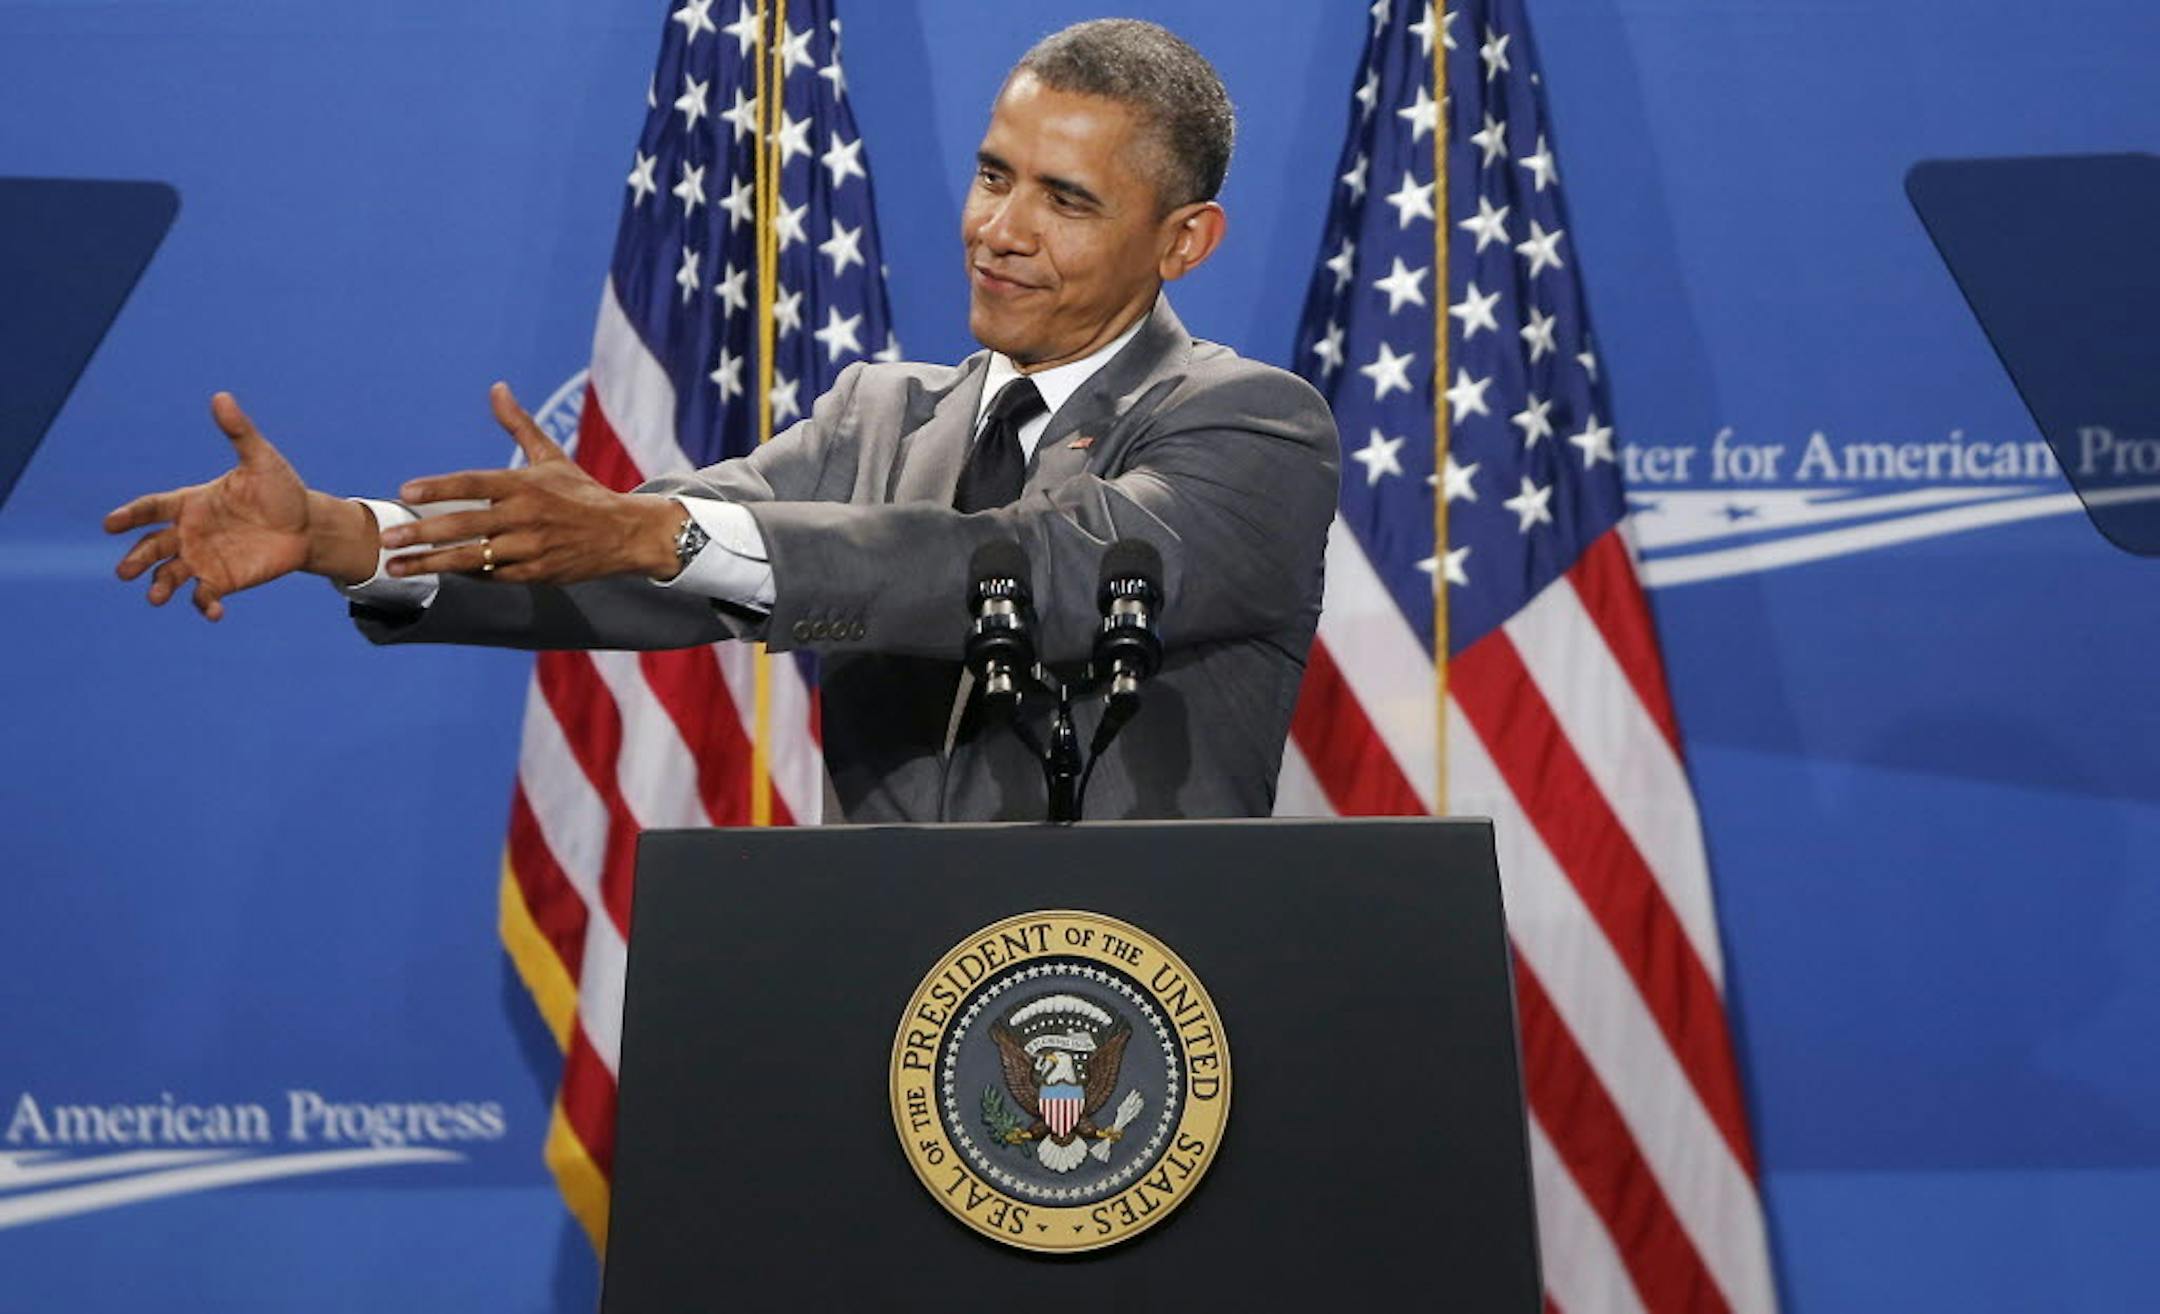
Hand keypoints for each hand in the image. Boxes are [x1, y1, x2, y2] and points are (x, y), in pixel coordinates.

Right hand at [105, 392, 377, 620]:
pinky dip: (204, 606)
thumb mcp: (261, 459)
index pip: (152, 508)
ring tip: (155, 596)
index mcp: (191, 502)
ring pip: (170, 574)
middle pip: (152, 546)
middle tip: (123, 572)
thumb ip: (238, 433)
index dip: (130, 515)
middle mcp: (190, 532)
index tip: (111, 524)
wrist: (306, 525)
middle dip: (136, 559)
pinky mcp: (222, 580)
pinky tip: (213, 612)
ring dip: (160, 586)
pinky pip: (204, 596)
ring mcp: (203, 558)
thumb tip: (221, 397)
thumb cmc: (279, 489)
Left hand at [380, 382, 681, 583]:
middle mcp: (525, 516)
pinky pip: (493, 576)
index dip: (439, 487)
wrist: (625, 533)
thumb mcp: (551, 456)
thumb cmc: (581, 492)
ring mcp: (530, 548)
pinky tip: (440, 573)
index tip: (406, 491)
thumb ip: (518, 424)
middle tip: (387, 538)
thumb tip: (497, 388)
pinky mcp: (536, 573)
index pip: (474, 484)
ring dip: (431, 563)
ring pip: (472, 557)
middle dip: (422, 533)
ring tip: (397, 566)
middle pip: (464, 525)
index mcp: (525, 484)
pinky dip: (468, 574)